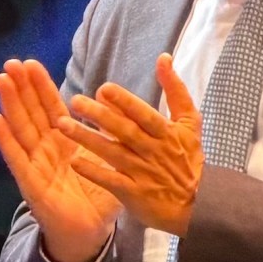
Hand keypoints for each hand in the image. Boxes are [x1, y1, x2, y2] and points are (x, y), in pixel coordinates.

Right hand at [0, 58, 121, 261]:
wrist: (91, 233)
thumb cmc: (98, 195)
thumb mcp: (109, 158)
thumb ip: (109, 132)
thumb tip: (111, 100)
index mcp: (65, 141)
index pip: (51, 106)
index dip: (40, 85)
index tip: (30, 63)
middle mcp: (46, 149)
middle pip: (31, 112)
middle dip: (21, 87)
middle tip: (10, 62)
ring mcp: (35, 165)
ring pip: (21, 129)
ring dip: (10, 104)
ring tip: (1, 81)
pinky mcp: (30, 184)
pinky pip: (16, 159)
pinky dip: (4, 139)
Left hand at [54, 54, 203, 235]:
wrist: (198, 203)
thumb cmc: (188, 159)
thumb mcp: (189, 123)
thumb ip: (175, 90)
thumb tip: (163, 58)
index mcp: (166, 133)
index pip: (144, 115)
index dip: (125, 102)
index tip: (103, 90)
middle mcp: (153, 151)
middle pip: (125, 131)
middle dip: (100, 116)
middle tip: (75, 102)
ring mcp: (143, 173)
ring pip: (112, 153)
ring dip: (87, 139)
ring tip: (63, 125)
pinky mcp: (134, 193)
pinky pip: (111, 181)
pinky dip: (94, 172)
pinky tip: (75, 161)